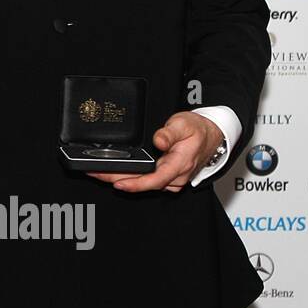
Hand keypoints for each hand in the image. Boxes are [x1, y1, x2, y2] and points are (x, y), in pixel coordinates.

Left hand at [86, 111, 224, 192]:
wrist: (211, 135)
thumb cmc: (198, 130)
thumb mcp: (184, 124)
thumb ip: (170, 132)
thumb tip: (158, 140)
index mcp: (180, 163)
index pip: (156, 179)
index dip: (136, 184)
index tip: (118, 183)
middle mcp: (176, 176)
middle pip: (144, 183)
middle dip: (117, 180)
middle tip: (95, 173)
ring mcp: (171, 179)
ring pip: (144, 184)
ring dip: (121, 179)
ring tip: (98, 172)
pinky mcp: (167, 178)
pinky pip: (147, 181)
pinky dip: (130, 177)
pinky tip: (115, 172)